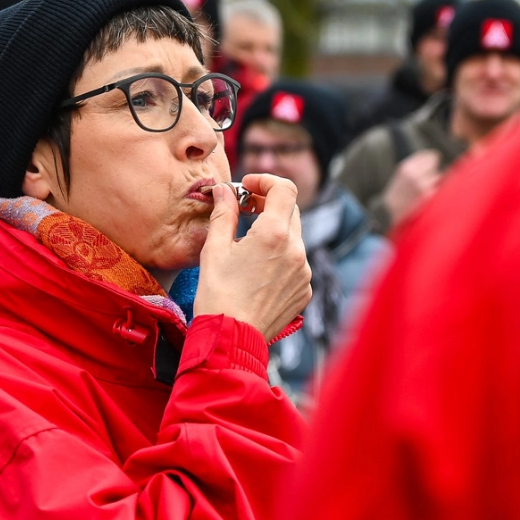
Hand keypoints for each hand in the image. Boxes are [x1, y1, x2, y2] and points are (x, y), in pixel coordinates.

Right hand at [193, 173, 311, 339]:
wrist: (231, 339)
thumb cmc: (218, 295)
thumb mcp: (214, 249)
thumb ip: (224, 213)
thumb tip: (225, 191)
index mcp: (274, 234)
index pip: (285, 189)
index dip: (266, 180)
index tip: (248, 186)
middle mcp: (297, 251)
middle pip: (290, 210)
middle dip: (269, 204)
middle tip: (245, 209)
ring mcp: (304, 272)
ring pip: (294, 237)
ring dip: (275, 232)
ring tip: (248, 244)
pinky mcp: (304, 290)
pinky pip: (297, 262)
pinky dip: (281, 256)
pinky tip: (258, 269)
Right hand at [382, 148, 443, 226]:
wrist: (389, 211)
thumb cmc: (396, 193)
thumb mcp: (401, 173)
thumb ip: (415, 165)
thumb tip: (434, 157)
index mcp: (407, 166)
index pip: (427, 155)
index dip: (432, 158)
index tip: (433, 162)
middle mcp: (414, 173)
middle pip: (435, 162)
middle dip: (434, 168)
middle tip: (429, 176)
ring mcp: (422, 184)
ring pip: (439, 175)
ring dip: (435, 180)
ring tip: (425, 187)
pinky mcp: (427, 195)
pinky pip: (438, 188)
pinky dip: (435, 190)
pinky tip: (426, 195)